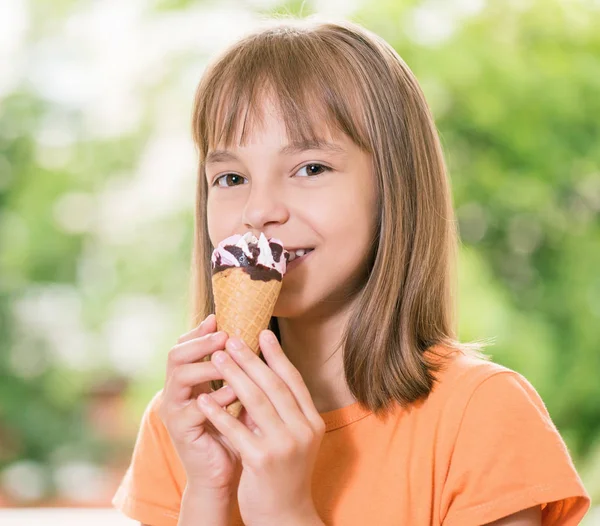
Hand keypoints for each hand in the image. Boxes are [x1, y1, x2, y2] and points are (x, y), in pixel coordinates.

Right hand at [158, 314, 241, 491]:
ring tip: (231, 360)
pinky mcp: (181, 430)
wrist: (222, 474)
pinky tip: (236, 393)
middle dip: (201, 342)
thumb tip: (256, 339)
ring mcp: (175, 411)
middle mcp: (175, 392)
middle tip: (225, 336)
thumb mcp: (235, 397)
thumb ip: (238, 373)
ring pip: (181, 376)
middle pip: (176, 355)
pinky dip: (217, 398)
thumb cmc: (233, 433)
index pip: (184, 346)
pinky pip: (195, 408)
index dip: (200, 332)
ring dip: (208, 365)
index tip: (220, 318)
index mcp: (187, 381)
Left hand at [198, 329, 325, 525]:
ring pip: (257, 402)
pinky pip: (237, 431)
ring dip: (234, 377)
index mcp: (312, 422)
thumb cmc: (284, 473)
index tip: (263, 333)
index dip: (277, 356)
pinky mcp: (262, 462)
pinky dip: (219, 413)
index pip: (294, 381)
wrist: (285, 517)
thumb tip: (259, 377)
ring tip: (216, 358)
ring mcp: (285, 446)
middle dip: (251, 359)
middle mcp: (303, 431)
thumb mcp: (290, 439)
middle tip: (232, 339)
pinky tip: (204, 399)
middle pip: (274, 386)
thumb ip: (280, 411)